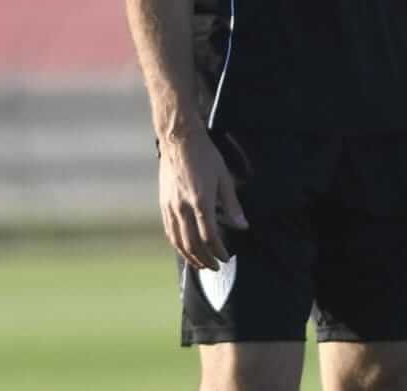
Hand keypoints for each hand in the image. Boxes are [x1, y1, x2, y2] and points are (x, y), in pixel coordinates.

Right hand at [158, 129, 248, 269]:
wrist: (179, 139)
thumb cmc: (205, 155)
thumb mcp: (224, 178)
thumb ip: (232, 205)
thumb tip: (242, 226)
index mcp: (201, 201)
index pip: (209, 236)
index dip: (218, 251)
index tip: (226, 257)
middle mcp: (183, 207)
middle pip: (193, 244)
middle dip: (205, 259)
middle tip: (215, 267)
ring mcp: (171, 206)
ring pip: (178, 241)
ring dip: (190, 256)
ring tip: (200, 265)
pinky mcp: (163, 203)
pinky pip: (169, 230)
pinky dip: (176, 244)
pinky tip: (183, 249)